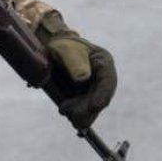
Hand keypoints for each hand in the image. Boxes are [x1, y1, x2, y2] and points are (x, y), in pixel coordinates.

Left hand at [37, 11, 117, 128]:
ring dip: (79, 113)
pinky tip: (64, 110)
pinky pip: (84, 113)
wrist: (53, 52)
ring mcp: (94, 91)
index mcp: (104, 63)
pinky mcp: (84, 99)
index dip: (103, 95)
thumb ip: (75, 62)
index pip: (108, 82)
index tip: (94, 106)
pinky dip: (74, 114)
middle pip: (100, 100)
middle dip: (85, 108)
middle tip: (65, 109)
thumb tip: (83, 78)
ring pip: (92, 110)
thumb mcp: (67, 50)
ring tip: (63, 108)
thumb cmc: (62, 47)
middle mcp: (102, 79)